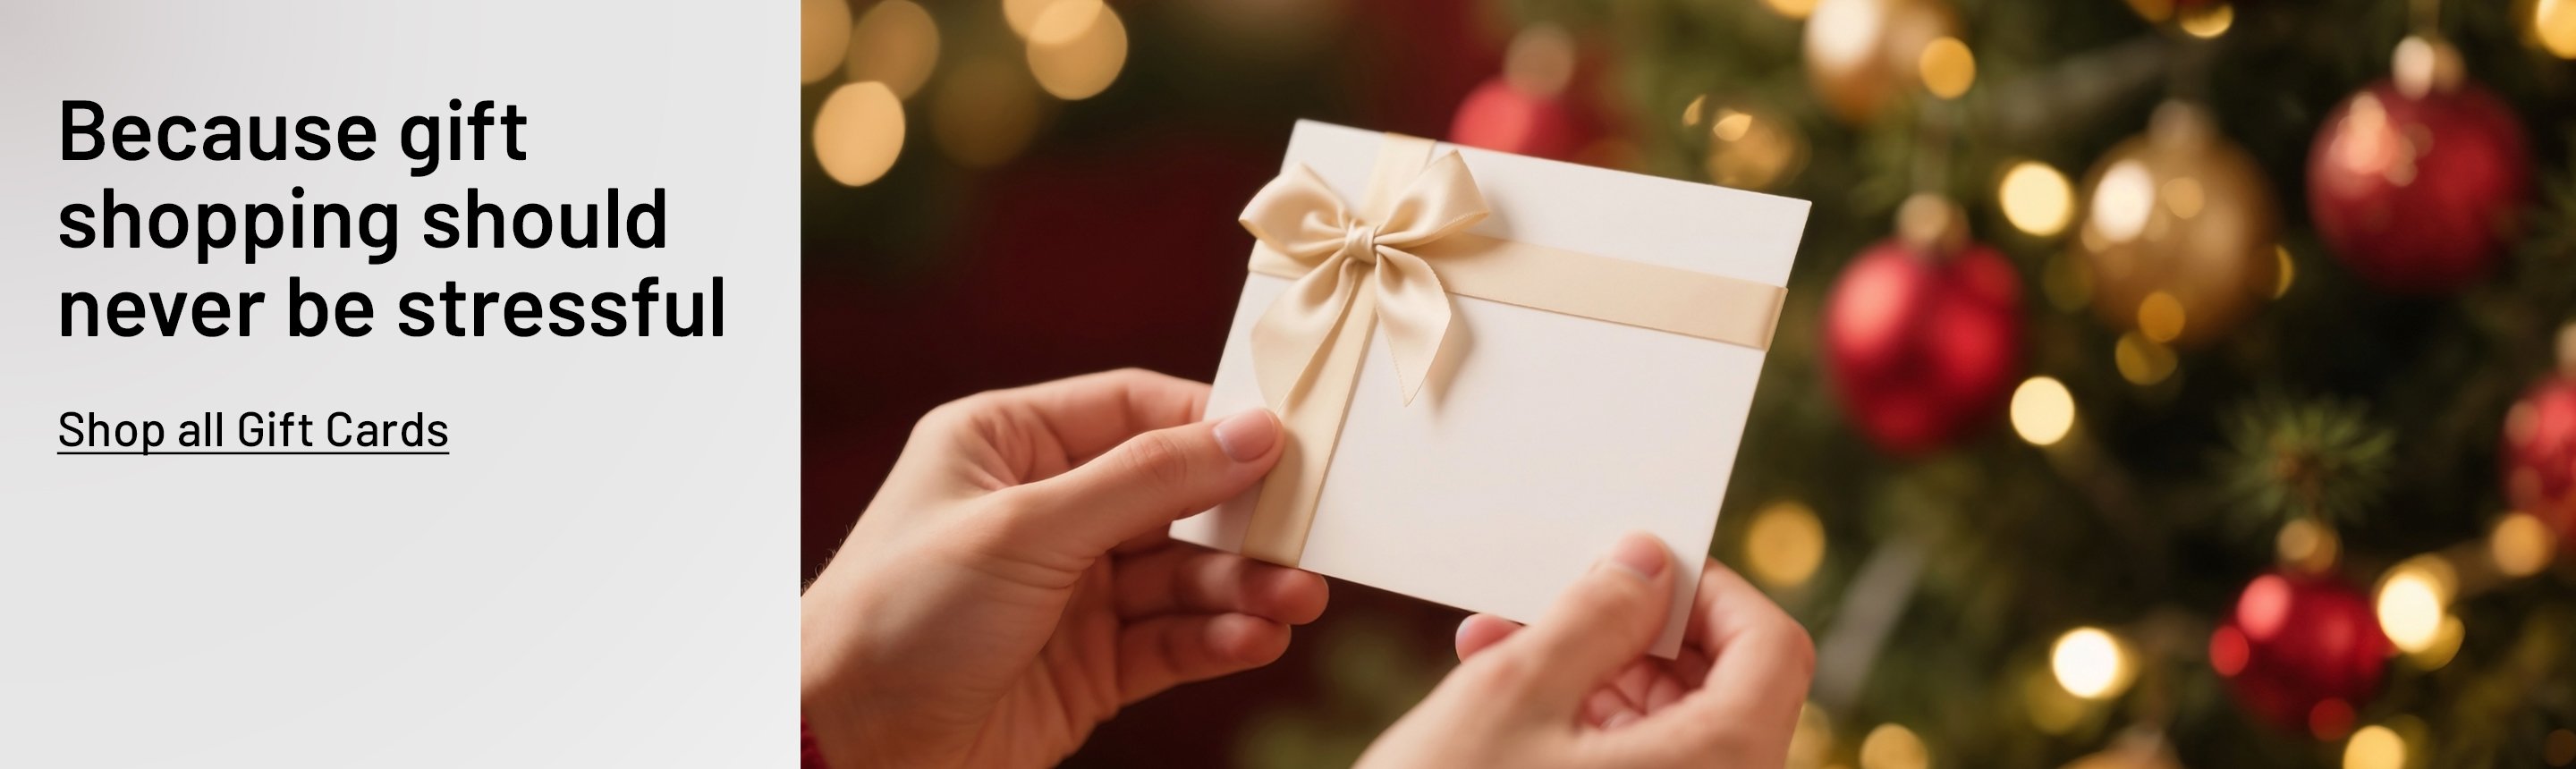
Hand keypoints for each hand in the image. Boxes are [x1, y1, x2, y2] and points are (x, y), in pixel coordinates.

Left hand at [802, 369, 1329, 768]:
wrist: (847, 747)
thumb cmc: (902, 614)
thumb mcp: (1027, 527)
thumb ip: (1146, 480)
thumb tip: (1252, 431)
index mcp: (1006, 445)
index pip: (1132, 410)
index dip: (1210, 424)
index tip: (1289, 442)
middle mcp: (1042, 511)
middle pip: (1170, 496)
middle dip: (1240, 519)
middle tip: (1312, 533)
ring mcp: (1066, 592)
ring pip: (1178, 576)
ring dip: (1241, 587)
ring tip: (1299, 601)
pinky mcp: (1084, 667)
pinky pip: (1167, 642)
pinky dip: (1215, 640)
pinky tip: (1256, 640)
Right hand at [1357, 534, 1812, 768]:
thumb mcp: (1513, 695)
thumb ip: (1594, 615)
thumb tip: (1648, 564)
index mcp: (1717, 765)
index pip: (1772, 649)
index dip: (1714, 591)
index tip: (1645, 567)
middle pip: (1725, 692)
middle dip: (1638, 635)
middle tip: (1562, 601)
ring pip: (1673, 734)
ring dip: (1596, 678)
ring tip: (1501, 647)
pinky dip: (1583, 732)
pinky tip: (1503, 705)